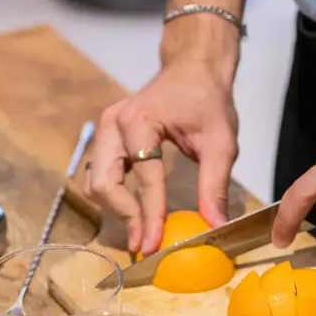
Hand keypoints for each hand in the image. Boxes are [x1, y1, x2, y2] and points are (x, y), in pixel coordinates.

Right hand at [86, 61, 238, 254]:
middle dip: (124, 215)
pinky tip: (135, 209)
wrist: (193, 70)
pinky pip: (100, 174)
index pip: (144, 177)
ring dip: (115, 208)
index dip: (149, 214)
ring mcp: (104, 130)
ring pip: (94, 182)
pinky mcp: (105, 138)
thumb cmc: (207, 101)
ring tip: (141, 228)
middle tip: (145, 242)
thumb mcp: (220, 142)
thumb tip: (215, 225)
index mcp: (139, 121)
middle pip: (103, 183)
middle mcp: (113, 125)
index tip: (152, 245)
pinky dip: (114, 196)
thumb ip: (215, 184)